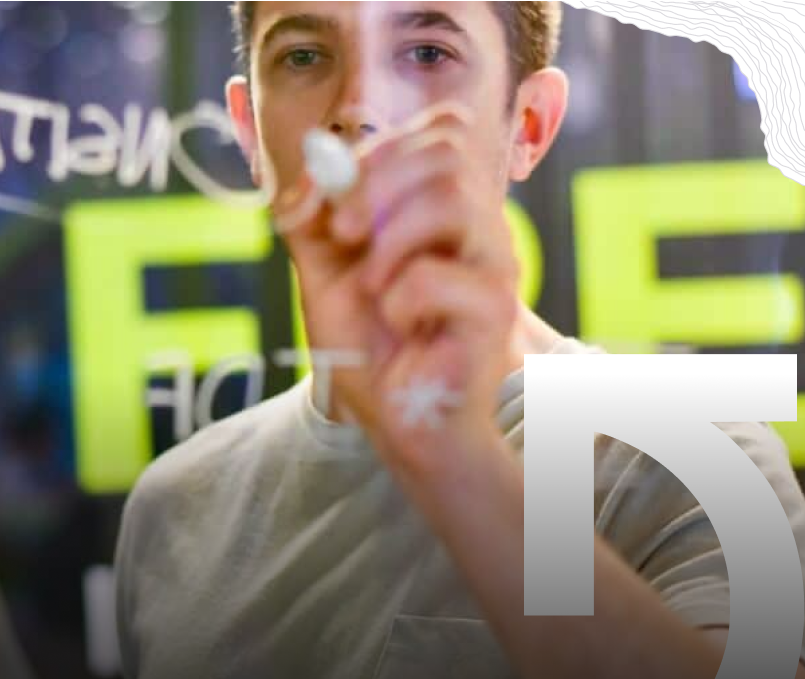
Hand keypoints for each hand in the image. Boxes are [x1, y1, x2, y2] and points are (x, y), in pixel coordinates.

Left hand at [276, 105, 520, 477]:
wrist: (396, 422)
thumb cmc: (371, 349)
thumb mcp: (324, 272)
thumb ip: (312, 218)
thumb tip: (312, 165)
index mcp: (446, 207)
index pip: (441, 130)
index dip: (382, 148)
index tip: (338, 200)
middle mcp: (479, 226)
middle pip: (447, 149)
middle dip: (377, 181)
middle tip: (343, 233)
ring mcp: (493, 265)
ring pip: (452, 198)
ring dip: (389, 239)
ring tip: (371, 286)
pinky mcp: (493, 311)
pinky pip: (438, 276)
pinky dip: (399, 298)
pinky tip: (399, 324)